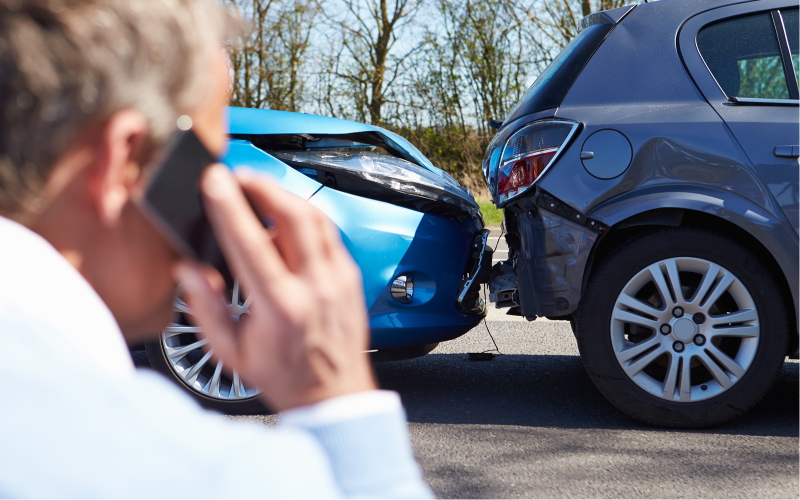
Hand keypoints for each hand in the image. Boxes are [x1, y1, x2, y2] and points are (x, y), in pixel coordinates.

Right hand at [175, 164, 375, 411]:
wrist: (333, 395)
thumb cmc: (283, 375)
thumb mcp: (231, 352)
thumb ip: (205, 307)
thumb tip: (187, 269)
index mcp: (281, 307)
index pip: (252, 243)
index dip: (230, 206)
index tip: (214, 180)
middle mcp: (315, 287)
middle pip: (293, 215)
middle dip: (262, 185)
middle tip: (237, 176)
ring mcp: (338, 279)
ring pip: (316, 217)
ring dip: (284, 195)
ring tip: (258, 189)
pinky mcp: (350, 275)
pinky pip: (328, 232)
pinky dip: (304, 216)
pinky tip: (285, 218)